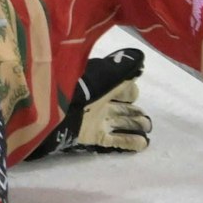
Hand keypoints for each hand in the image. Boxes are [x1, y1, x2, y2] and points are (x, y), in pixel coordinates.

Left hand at [30, 47, 151, 158]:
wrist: (54, 111)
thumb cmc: (80, 89)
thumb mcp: (103, 74)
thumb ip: (122, 67)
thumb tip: (140, 59)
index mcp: (100, 83)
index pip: (120, 86)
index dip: (129, 90)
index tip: (135, 95)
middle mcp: (98, 101)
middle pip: (121, 107)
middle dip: (134, 111)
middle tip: (147, 118)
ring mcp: (96, 120)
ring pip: (120, 123)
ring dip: (134, 125)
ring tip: (148, 127)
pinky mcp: (92, 136)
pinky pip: (115, 140)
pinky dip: (129, 142)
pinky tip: (143, 143)